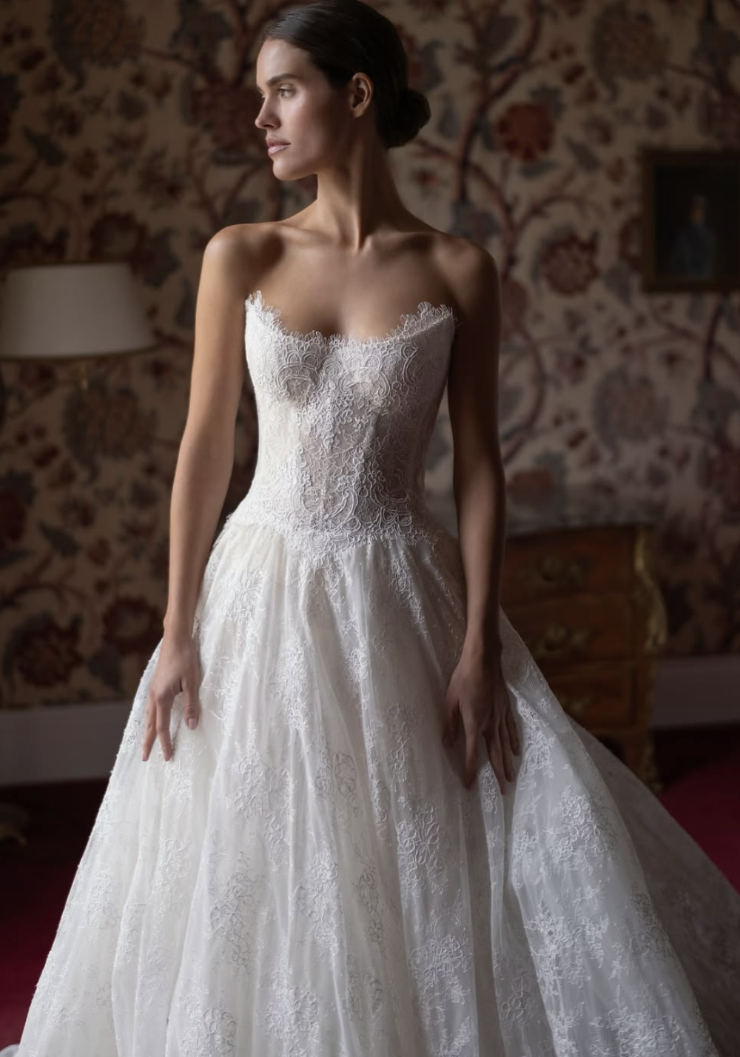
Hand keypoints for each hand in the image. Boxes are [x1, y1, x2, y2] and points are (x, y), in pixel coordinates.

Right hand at [141, 633, 200, 762]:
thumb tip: (191, 727)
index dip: (165, 743)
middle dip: (148, 742)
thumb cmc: (186, 658)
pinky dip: (150, 718)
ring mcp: (153, 689)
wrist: (176, 638)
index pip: (162, 727)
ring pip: (149, 716)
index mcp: (162, 697)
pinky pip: (150, 707)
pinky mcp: (156, 684)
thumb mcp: (193, 682)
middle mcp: (153, 695)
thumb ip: (192, 705)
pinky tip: (153, 719)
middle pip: (150, 724)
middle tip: (144, 759)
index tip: (167, 757)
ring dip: (148, 731)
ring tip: (147, 743)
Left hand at [441, 648, 520, 792]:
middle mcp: (490, 724)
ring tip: (511, 779)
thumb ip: (450, 725)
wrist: (484, 659)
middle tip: (502, 792)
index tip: (470, 786)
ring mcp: (500, 716)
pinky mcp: (506, 708)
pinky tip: (516, 752)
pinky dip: (514, 742)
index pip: (473, 753)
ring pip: (505, 745)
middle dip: (497, 774)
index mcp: (474, 723)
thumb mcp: (450, 701)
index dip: (471, 771)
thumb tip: (447, 745)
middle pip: (494, 754)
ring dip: (508, 763)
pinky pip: (511, 729)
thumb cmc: (463, 678)